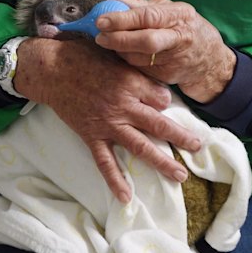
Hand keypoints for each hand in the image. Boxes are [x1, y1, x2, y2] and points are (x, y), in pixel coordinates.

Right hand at [14, 37, 201, 203]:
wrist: (52, 69)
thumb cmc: (84, 56)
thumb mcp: (116, 56)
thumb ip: (138, 73)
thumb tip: (159, 92)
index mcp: (131, 83)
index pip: (161, 98)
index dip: (166, 101)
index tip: (166, 105)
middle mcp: (123, 106)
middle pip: (159, 125)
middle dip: (181, 137)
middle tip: (198, 146)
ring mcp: (107, 124)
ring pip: (140, 146)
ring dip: (162, 162)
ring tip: (180, 175)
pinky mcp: (91, 135)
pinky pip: (105, 162)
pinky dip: (115, 180)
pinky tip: (126, 197)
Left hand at [94, 0, 236, 102]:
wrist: (210, 60)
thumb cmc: (184, 27)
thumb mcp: (168, 10)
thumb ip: (140, 5)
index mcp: (180, 14)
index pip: (148, 16)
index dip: (123, 19)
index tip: (101, 21)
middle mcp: (180, 36)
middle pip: (147, 40)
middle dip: (119, 39)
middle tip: (99, 37)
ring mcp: (176, 59)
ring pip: (140, 57)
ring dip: (120, 50)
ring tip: (109, 42)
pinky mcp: (169, 76)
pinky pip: (141, 68)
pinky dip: (128, 60)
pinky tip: (123, 53)